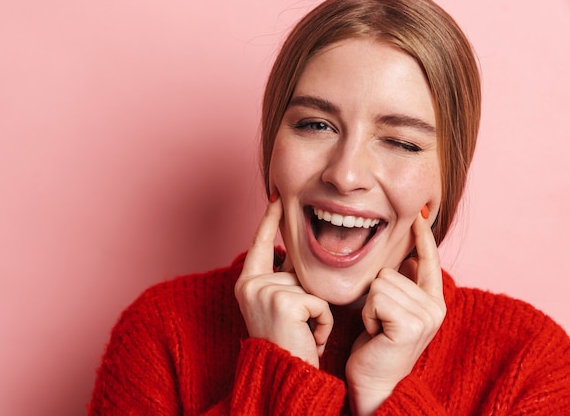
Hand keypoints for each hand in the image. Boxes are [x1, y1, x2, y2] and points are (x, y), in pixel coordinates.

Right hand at [234, 194, 333, 366]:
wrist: (284, 375)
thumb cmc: (286, 343)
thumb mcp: (279, 304)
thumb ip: (285, 278)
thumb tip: (296, 254)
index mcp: (247, 282)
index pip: (261, 243)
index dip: (269, 219)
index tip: (277, 195)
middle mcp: (251, 283)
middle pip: (295, 269)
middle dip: (306, 296)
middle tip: (295, 327)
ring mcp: (266, 291)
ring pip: (310, 286)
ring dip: (316, 311)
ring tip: (302, 333)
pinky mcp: (284, 302)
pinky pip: (319, 301)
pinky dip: (322, 322)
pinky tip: (309, 338)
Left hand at [345, 208, 445, 414]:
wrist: (375, 383)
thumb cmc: (377, 346)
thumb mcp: (392, 311)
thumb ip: (403, 285)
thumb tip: (407, 257)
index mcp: (433, 301)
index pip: (428, 261)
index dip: (423, 238)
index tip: (419, 215)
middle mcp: (435, 307)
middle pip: (391, 271)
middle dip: (375, 296)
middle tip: (380, 323)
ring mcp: (426, 315)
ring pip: (381, 282)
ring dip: (370, 306)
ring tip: (378, 328)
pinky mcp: (410, 324)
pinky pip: (377, 297)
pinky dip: (368, 314)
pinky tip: (376, 333)